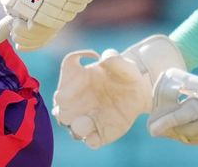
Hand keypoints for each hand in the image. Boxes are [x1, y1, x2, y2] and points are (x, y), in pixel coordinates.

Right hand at [52, 35, 184, 148]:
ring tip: (86, 121)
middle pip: (60, 109)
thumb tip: (105, 57)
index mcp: (77, 79)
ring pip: (71, 127)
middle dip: (64, 109)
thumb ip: (114, 58)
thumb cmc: (124, 74)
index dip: (65, 79)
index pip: (62, 82)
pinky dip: (91, 140)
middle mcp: (76, 100)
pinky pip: (91, 141)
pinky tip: (96, 135)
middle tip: (74, 104)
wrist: (138, 91)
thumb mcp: (123, 63)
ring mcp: (87, 117)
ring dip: (76, 126)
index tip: (80, 71)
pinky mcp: (100, 133)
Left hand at [148, 59, 197, 144]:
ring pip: (189, 138)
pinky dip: (190, 137)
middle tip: (156, 128)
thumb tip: (169, 76)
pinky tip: (185, 133)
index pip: (176, 119)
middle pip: (180, 131)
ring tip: (168, 130)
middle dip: (167, 130)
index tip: (151, 129)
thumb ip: (185, 84)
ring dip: (178, 134)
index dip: (163, 124)